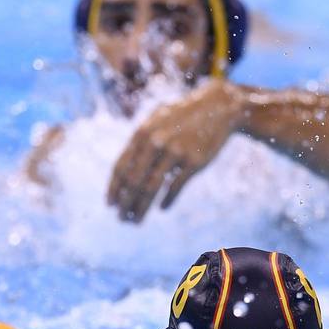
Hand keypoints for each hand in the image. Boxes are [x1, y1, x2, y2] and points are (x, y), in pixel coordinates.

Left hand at [106, 79, 243, 221]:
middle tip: (121, 218)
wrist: (218, 108)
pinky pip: (175, 187)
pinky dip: (166, 201)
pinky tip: (162, 208)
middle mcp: (156, 142)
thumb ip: (139, 141)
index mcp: (142, 133)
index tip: (110, 204)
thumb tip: (123, 169)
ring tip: (135, 220)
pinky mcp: (194, 161)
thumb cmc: (183, 115)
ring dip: (140, 207)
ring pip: (151, 188)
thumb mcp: (157, 120)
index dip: (113, 188)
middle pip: (133, 181)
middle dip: (124, 203)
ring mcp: (175, 152)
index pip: (121, 167)